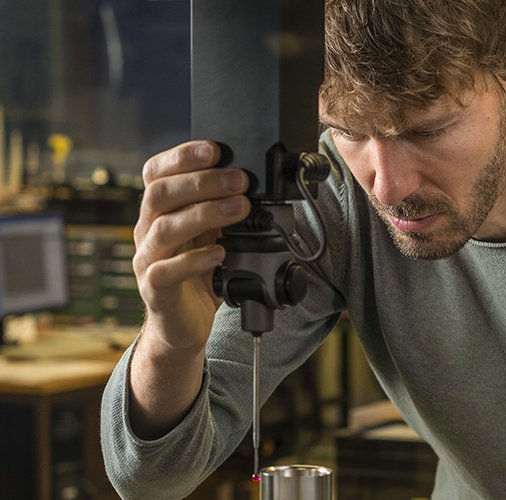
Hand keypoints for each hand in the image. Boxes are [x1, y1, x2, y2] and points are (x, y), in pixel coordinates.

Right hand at [133, 140, 250, 351]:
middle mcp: (147, 232)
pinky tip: (219, 252)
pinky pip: (165, 271)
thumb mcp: (214, 235)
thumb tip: (250, 184)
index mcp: (159, 212)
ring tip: (239, 209)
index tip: (215, 150)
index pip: (156, 173)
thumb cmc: (201, 276)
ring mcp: (147, 261)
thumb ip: (222, 211)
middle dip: (202, 181)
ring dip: (205, 213)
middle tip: (240, 180)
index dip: (181, 157)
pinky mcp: (155, 290)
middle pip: (160, 194)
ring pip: (164, 229)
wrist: (186, 324)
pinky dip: (194, 259)